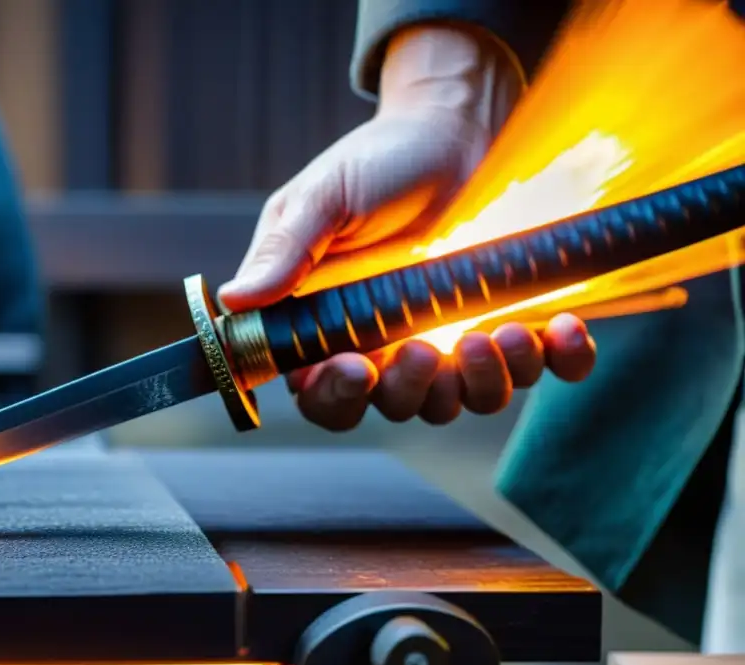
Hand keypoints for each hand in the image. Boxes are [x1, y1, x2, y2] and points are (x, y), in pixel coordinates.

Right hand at [217, 25, 595, 430]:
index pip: (324, 395)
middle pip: (396, 407)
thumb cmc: (379, 160)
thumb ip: (284, 252)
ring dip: (485, 381)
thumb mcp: (322, 198)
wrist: (455, 125)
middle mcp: (391, 343)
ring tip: (502, 331)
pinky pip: (543, 368)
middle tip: (421, 347)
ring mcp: (453, 337)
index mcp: (334, 325)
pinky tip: (560, 329)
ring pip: (465, 399)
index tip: (356, 368)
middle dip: (412, 391)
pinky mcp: (510, 319)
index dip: (337, 398)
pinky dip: (561, 362)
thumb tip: (233, 299)